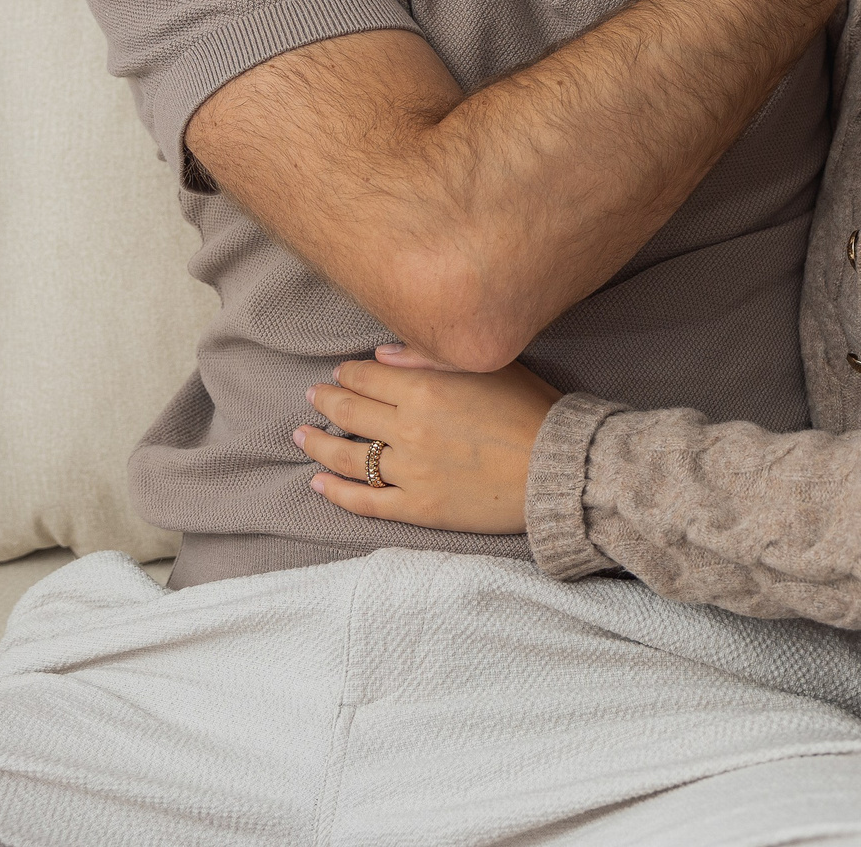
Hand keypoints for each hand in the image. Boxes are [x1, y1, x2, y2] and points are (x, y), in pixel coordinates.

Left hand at [296, 354, 561, 534]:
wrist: (558, 469)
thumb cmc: (531, 411)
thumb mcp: (486, 368)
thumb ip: (430, 358)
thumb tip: (383, 353)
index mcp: (423, 390)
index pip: (366, 378)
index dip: (347, 374)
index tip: (339, 373)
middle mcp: (408, 430)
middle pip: (349, 413)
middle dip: (326, 401)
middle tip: (312, 396)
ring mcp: (410, 472)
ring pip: (347, 458)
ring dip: (319, 444)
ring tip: (302, 435)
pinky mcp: (418, 508)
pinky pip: (365, 502)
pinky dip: (336, 493)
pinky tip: (319, 484)